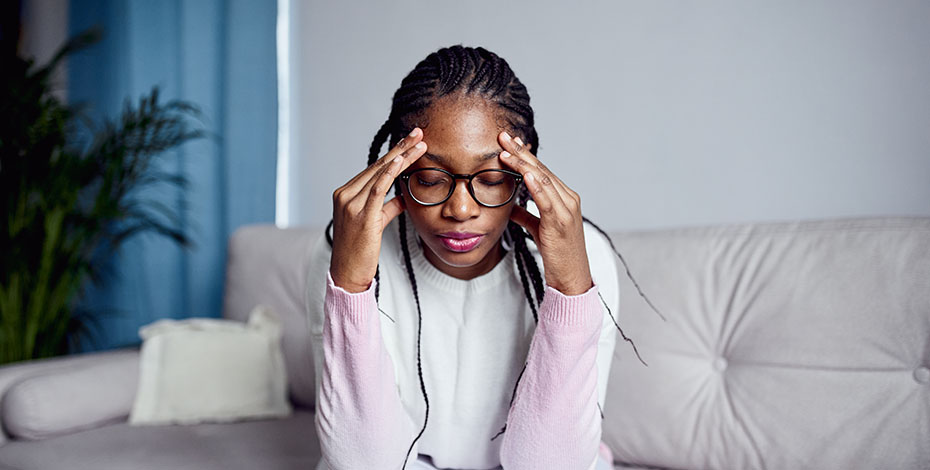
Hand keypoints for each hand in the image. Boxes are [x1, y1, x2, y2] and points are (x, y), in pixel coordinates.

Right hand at [330, 128, 426, 292]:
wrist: (347, 273)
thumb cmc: (360, 251)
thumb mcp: (374, 224)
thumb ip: (387, 208)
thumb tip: (403, 197)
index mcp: (345, 194)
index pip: (374, 169)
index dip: (394, 154)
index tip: (410, 142)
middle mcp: (345, 195)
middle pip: (377, 166)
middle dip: (400, 148)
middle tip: (418, 133)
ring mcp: (351, 204)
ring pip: (379, 173)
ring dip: (401, 156)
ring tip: (419, 143)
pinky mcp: (361, 215)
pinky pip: (377, 189)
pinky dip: (389, 173)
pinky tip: (401, 161)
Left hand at [498, 131, 592, 295]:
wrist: (572, 277)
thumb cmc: (557, 254)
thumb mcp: (538, 230)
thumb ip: (526, 215)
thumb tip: (511, 205)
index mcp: (564, 198)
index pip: (542, 170)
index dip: (524, 155)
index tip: (508, 142)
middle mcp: (568, 199)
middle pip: (542, 169)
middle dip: (521, 152)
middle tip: (503, 136)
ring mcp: (567, 210)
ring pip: (543, 180)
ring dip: (523, 164)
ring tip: (505, 151)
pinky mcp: (561, 222)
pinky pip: (547, 199)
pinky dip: (536, 184)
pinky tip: (525, 173)